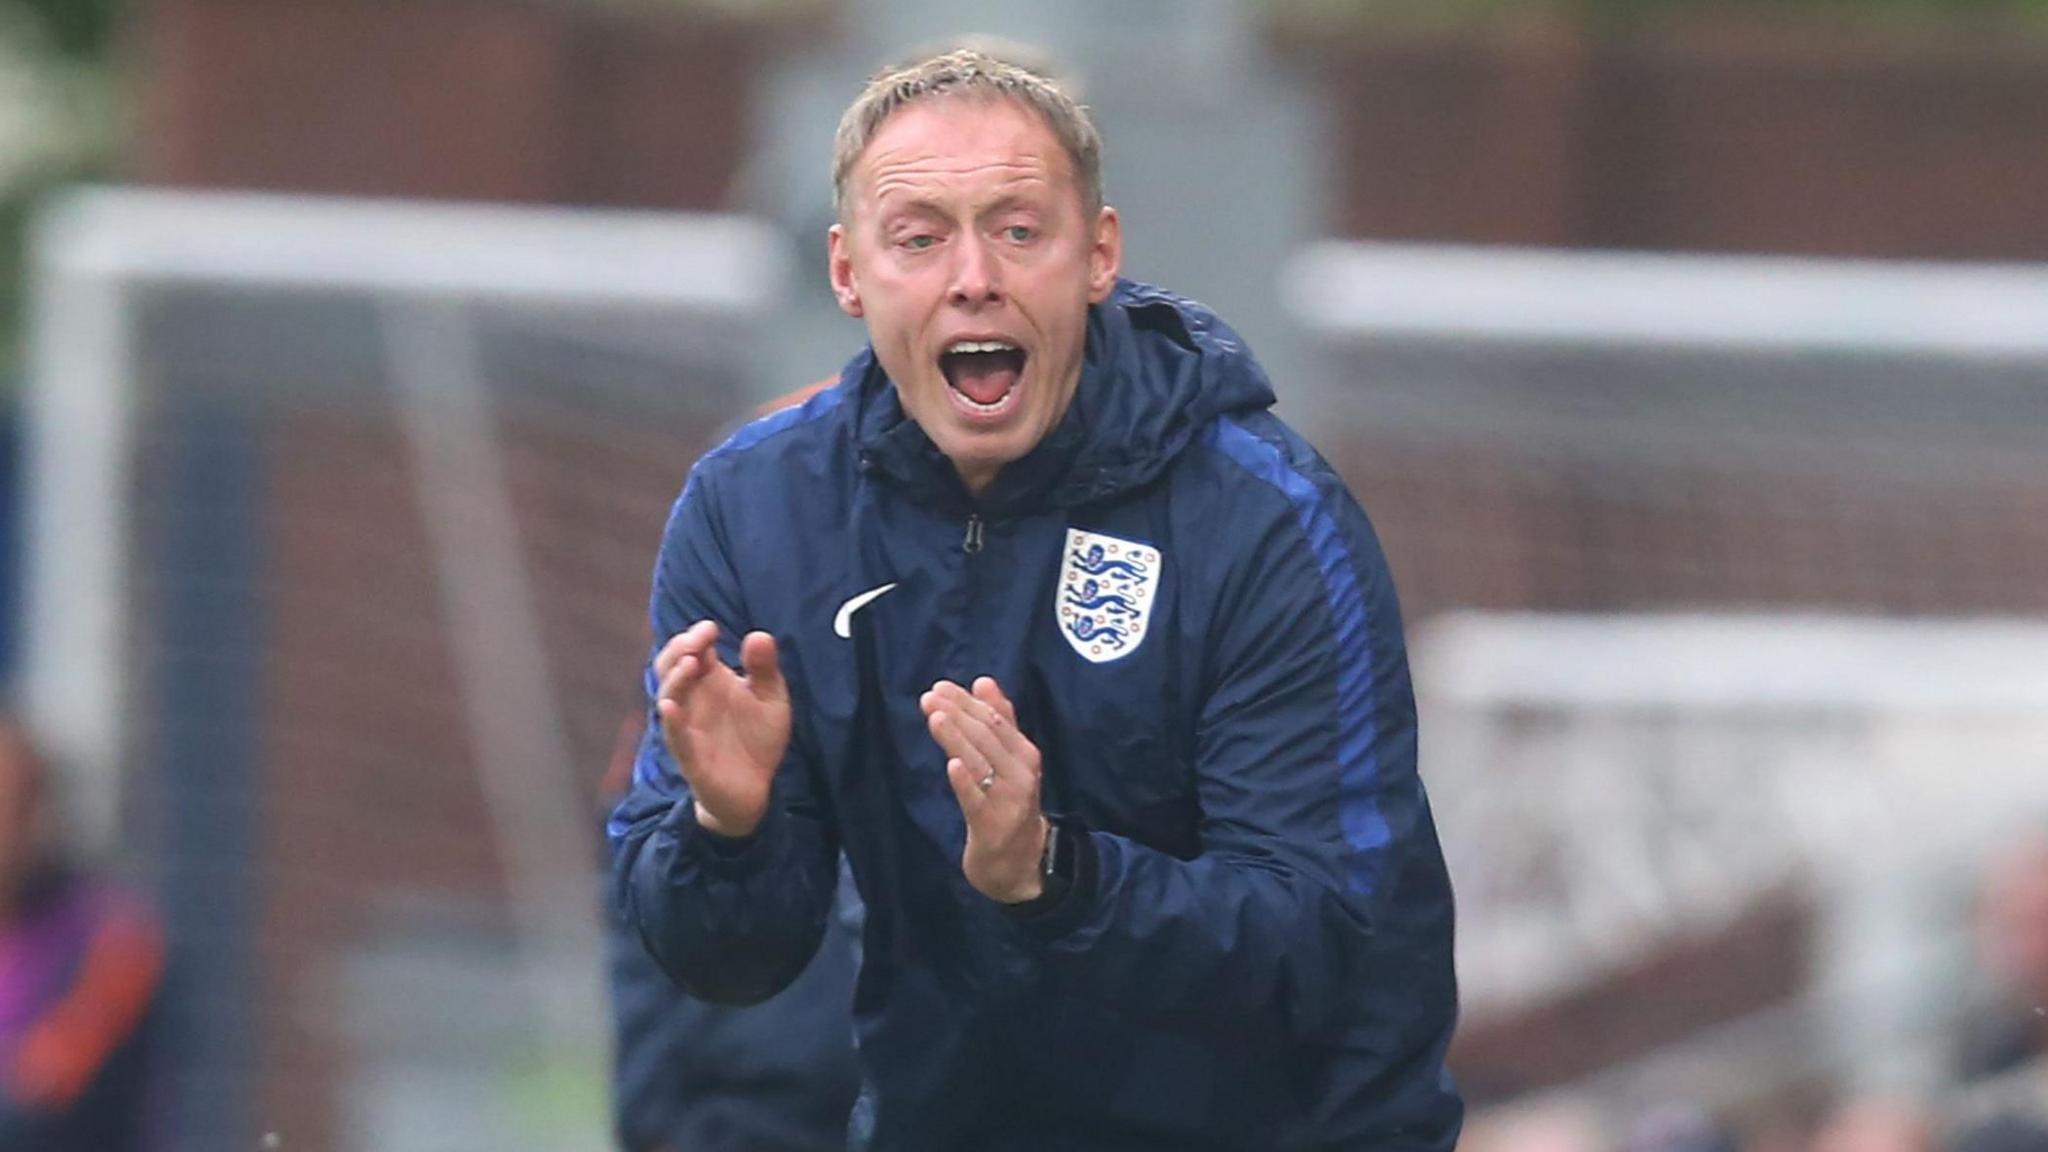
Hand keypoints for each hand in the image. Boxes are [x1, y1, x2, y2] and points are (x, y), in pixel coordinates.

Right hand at [654, 620, 789, 837]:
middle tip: (698, 640)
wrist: (755, 788)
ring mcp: (688, 728)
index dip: (695, 637)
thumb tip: (759, 635)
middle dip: (679, 649)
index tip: (711, 628)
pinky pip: (677, 738)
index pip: (692, 651)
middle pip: (670, 668)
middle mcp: (693, 701)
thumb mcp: (771, 698)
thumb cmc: (757, 737)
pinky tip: (670, 707)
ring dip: (676, 680)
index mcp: (709, 681)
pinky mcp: (691, 757)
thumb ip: (764, 668)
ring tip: (691, 664)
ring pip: (669, 699)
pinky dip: (672, 722)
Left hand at [922, 677, 1047, 902]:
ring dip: (957, 738)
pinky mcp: (992, 826)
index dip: (968, 702)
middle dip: (958, 715)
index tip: (940, 687)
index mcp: (1024, 754)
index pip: (996, 720)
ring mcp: (1008, 800)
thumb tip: (983, 682)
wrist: (1022, 862)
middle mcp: (1021, 773)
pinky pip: (977, 800)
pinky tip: (951, 765)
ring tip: (935, 717)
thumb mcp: (1012, 761)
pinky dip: (965, 782)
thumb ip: (1001, 721)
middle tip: (930, 697)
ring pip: (980, 763)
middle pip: (987, 737)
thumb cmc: (1011, 804)